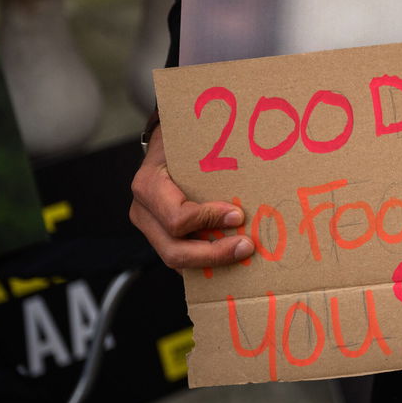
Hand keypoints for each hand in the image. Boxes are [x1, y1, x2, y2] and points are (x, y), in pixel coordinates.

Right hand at [129, 122, 254, 268]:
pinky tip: (232, 257)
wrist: (166, 144)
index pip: (177, 217)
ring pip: (177, 261)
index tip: (238, 215)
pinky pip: (182, 258)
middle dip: (214, 254)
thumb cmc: (183, 140)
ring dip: (213, 262)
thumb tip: (258, 167)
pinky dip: (207, 262)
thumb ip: (213, 158)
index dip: (209, 220)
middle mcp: (144, 211)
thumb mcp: (193, 142)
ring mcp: (149, 228)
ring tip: (242, 254)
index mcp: (148, 185)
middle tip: (246, 246)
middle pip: (174, 250)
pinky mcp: (160, 237)